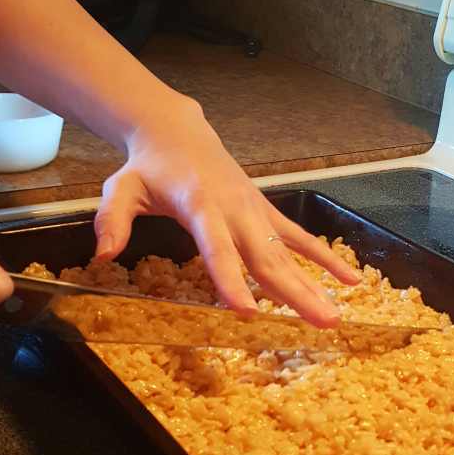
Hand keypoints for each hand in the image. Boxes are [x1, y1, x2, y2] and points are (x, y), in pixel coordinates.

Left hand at [93, 96, 360, 325]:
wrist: (179, 132)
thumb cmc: (149, 167)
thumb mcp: (120, 188)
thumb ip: (112, 221)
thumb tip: (101, 258)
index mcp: (200, 206)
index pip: (217, 249)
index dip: (232, 280)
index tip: (247, 311)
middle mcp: (236, 210)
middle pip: (267, 258)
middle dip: (295, 293)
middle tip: (321, 322)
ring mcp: (256, 211)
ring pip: (289, 253)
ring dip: (315, 284)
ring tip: (336, 315)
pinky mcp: (267, 213)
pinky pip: (300, 238)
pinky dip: (326, 259)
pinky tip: (351, 280)